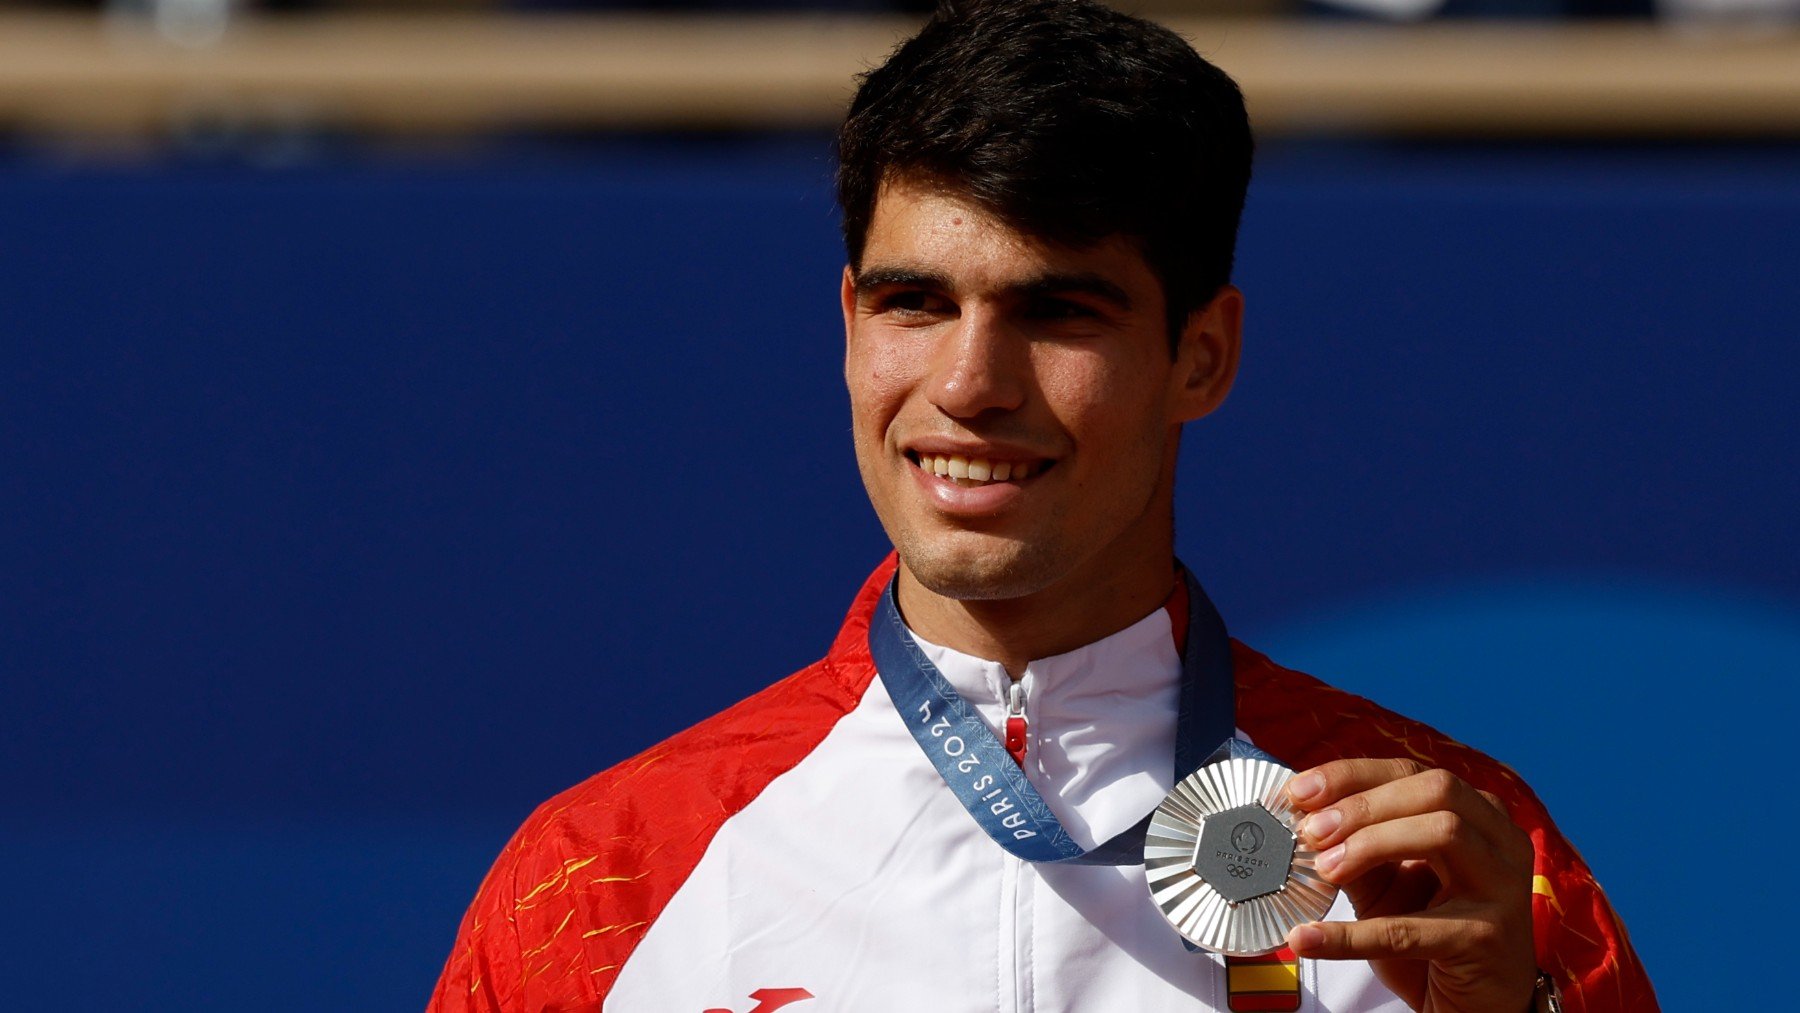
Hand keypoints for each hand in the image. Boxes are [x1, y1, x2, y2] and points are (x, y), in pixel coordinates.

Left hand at [1282, 758, 1536, 1011]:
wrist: (1476, 1004)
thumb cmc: (1431, 933)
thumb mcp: (1387, 882)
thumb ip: (1355, 846)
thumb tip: (1300, 818)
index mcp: (1477, 814)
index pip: (1411, 773)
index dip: (1352, 776)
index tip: (1298, 792)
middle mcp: (1500, 840)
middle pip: (1437, 790)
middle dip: (1364, 804)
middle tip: (1311, 831)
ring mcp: (1502, 887)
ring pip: (1443, 833)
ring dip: (1370, 845)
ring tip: (1323, 870)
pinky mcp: (1487, 938)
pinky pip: (1412, 929)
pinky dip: (1353, 934)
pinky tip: (1309, 938)